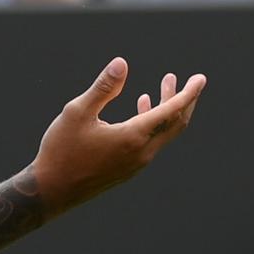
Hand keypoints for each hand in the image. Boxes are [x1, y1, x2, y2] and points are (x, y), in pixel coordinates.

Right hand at [31, 57, 205, 212]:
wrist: (52, 190)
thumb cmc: (62, 150)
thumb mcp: (77, 112)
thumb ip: (103, 87)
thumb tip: (122, 63)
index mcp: (133, 137)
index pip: (171, 111)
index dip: (188, 93)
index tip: (201, 78)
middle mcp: (142, 152)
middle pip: (176, 123)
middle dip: (183, 100)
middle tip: (186, 80)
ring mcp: (136, 163)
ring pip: (163, 133)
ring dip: (167, 109)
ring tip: (164, 86)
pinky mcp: (128, 169)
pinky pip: (152, 142)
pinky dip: (154, 122)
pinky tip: (141, 107)